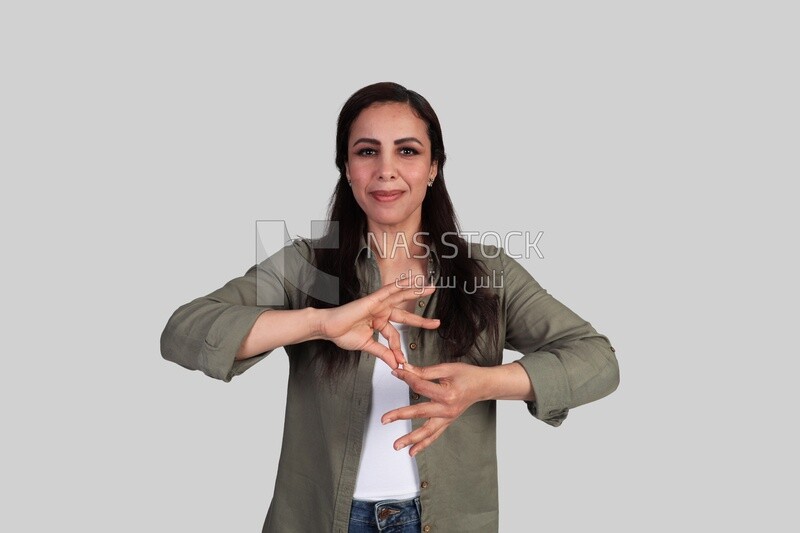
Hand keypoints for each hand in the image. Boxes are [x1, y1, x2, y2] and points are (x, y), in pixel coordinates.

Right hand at [318, 281, 439, 368]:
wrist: (328, 328)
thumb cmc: (343, 334)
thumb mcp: (367, 346)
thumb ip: (383, 352)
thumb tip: (395, 364)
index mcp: (380, 322)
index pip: (395, 335)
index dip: (398, 349)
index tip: (401, 361)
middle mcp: (381, 312)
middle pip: (405, 315)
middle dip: (421, 320)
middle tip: (437, 323)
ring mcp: (377, 304)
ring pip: (401, 297)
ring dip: (416, 292)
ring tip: (430, 289)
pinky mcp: (372, 299)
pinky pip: (389, 290)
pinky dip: (400, 285)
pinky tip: (410, 281)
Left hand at [381, 362, 488, 455]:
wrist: (483, 386)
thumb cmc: (467, 375)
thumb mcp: (446, 368)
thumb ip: (424, 371)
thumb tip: (405, 369)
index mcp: (447, 394)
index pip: (420, 387)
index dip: (406, 378)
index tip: (396, 372)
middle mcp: (447, 409)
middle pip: (420, 413)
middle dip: (400, 415)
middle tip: (384, 419)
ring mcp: (448, 419)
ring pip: (427, 432)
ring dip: (410, 439)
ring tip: (396, 445)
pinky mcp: (447, 423)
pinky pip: (434, 436)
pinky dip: (423, 445)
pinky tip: (411, 452)